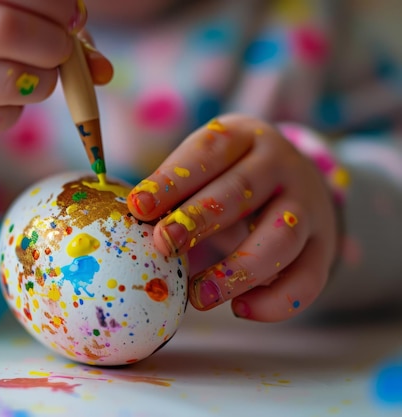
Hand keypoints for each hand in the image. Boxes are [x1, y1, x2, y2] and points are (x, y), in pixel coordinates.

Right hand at [0, 0, 109, 154]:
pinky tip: (4, 102)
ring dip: (42, 84)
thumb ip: (55, 33)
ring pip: (5, 81)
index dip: (54, 3)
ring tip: (39, 80)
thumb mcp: (3, 22)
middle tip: (61, 53)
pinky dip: (16, 113)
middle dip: (52, 46)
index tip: (73, 17)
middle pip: (6, 30)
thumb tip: (104, 71)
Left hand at [127, 114, 338, 321]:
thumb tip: (132, 227)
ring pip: (280, 236)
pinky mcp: (324, 246)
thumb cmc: (230, 175)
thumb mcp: (207, 166)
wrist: (297, 180)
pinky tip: (241, 309)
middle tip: (164, 243)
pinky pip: (309, 278)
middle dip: (199, 218)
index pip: (207, 152)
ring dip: (238, 269)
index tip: (138, 207)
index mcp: (244, 136)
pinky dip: (275, 300)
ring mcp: (308, 205)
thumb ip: (175, 192)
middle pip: (242, 190)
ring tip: (199, 295)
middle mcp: (280, 165)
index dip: (172, 180)